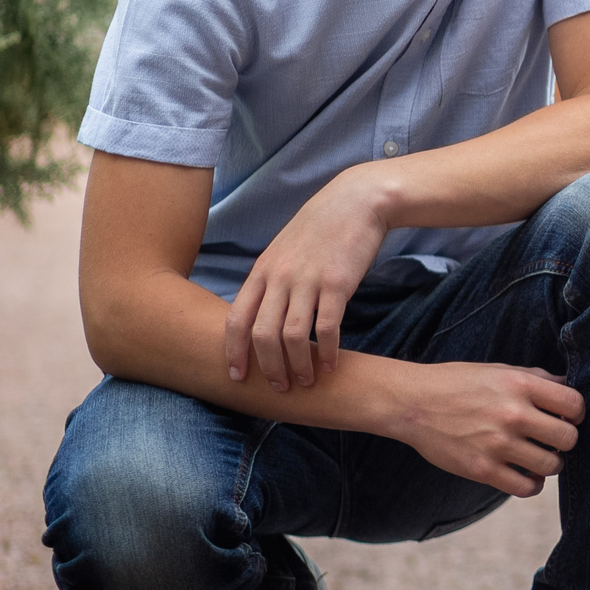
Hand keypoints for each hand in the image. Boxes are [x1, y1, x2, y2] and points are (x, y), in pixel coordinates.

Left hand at [225, 168, 391, 391]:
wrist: (356, 201)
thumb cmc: (321, 227)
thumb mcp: (283, 249)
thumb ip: (270, 279)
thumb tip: (260, 312)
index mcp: (262, 270)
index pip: (236, 319)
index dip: (232, 352)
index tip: (236, 376)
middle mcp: (280, 277)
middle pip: (262, 334)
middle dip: (267, 367)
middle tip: (277, 388)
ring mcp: (308, 280)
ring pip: (293, 336)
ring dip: (297, 365)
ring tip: (305, 381)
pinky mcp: (338, 283)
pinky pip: (327, 328)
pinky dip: (326, 351)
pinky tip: (331, 364)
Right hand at [391, 362, 583, 497]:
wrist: (411, 403)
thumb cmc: (458, 383)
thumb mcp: (500, 370)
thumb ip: (536, 378)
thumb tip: (569, 385)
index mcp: (521, 385)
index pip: (575, 404)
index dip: (576, 413)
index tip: (566, 416)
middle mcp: (513, 414)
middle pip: (569, 438)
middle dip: (566, 440)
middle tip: (552, 439)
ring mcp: (497, 444)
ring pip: (552, 466)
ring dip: (551, 464)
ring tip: (539, 457)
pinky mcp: (482, 470)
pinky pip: (526, 488)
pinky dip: (532, 485)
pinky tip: (527, 476)